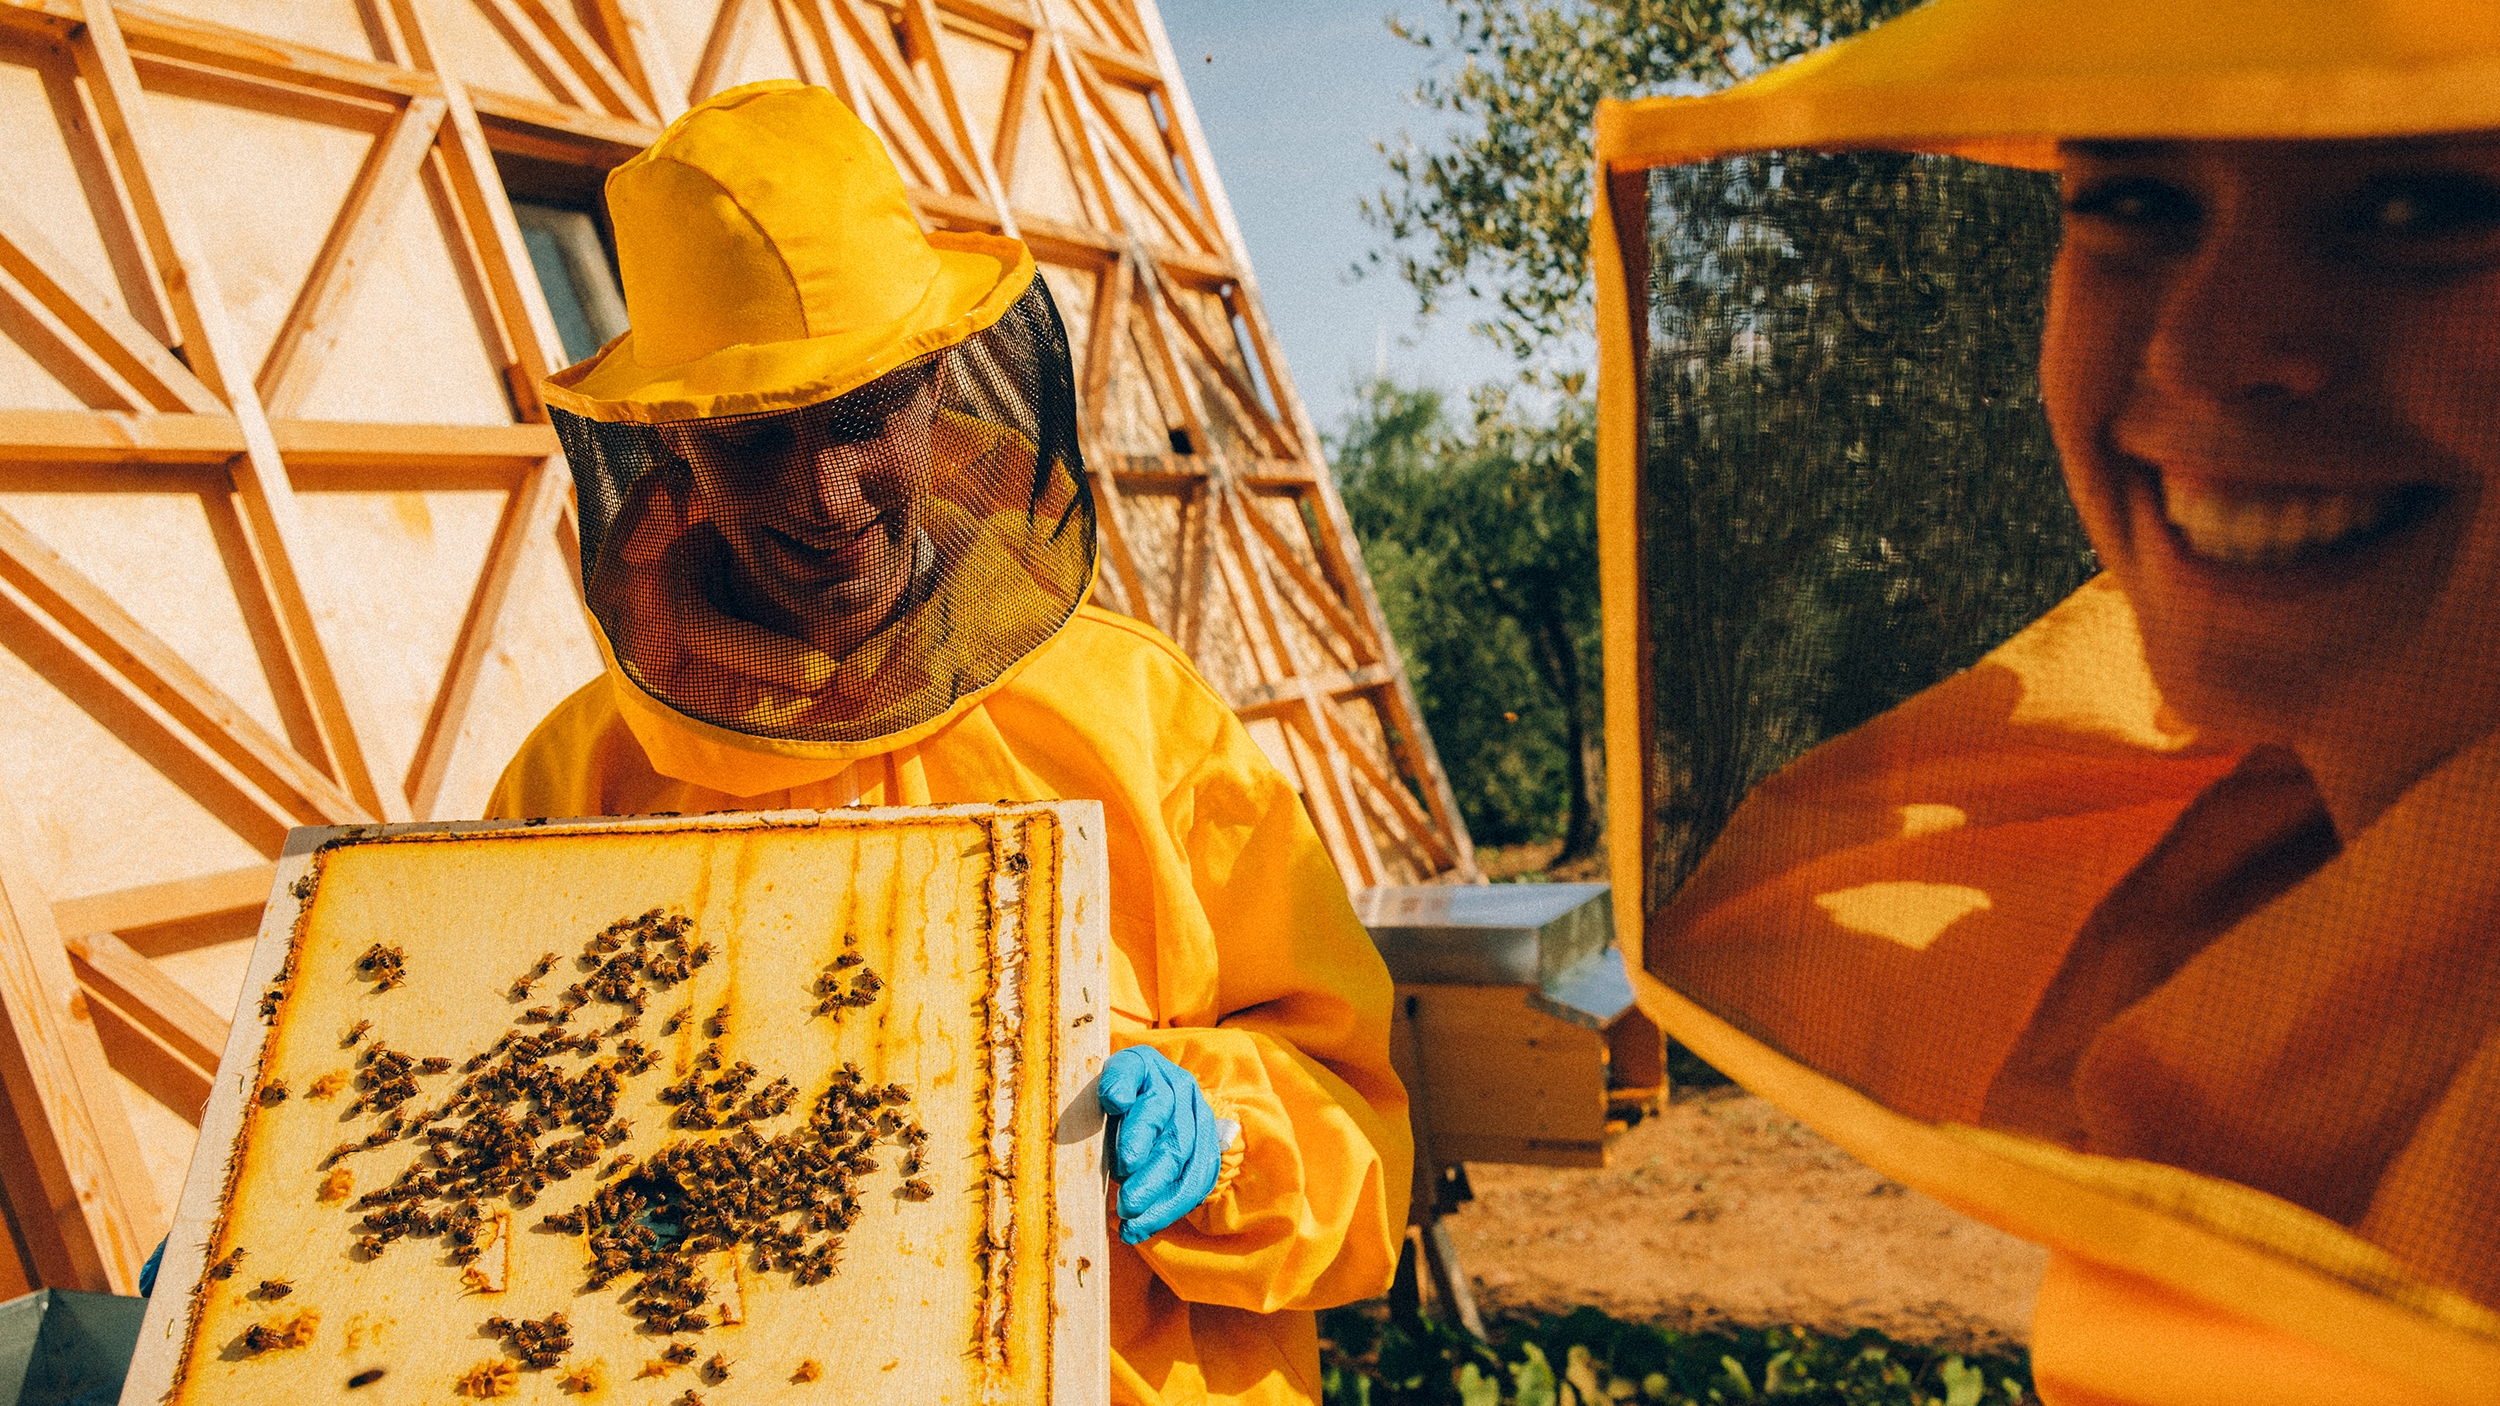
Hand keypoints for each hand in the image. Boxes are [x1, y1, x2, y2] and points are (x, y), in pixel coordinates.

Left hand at [1097, 1047, 1234, 1243]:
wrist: (1142, 1081)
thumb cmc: (1115, 1083)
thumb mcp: (1110, 1074)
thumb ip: (1114, 1082)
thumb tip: (1116, 1099)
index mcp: (1157, 1073)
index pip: (1156, 1105)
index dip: (1141, 1134)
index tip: (1126, 1164)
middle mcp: (1185, 1096)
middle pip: (1176, 1144)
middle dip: (1152, 1181)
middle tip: (1126, 1206)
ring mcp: (1200, 1123)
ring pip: (1193, 1170)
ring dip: (1164, 1204)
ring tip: (1134, 1227)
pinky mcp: (1205, 1148)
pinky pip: (1198, 1183)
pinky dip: (1173, 1209)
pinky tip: (1145, 1227)